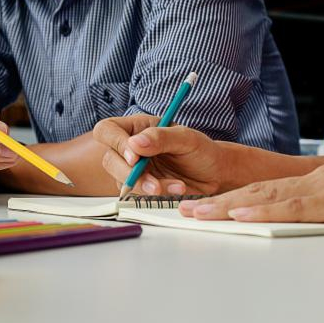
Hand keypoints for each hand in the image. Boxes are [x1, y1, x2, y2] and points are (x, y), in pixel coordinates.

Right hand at [93, 115, 224, 194]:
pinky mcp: (141, 187)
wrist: (215, 174)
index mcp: (138, 127)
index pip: (108, 130)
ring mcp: (134, 169)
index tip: (135, 158)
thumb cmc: (202, 150)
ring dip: (146, 187)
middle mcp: (131, 147)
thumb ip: (161, 137)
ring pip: (121, 181)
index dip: (116, 144)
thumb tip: (135, 144)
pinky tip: (177, 189)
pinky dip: (157, 195)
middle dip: (130, 174)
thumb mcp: (186, 138)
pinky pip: (137, 194)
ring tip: (177, 185)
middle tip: (153, 183)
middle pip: (109, 160)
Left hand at [178, 160, 323, 228]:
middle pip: (259, 191)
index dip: (234, 198)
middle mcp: (318, 180)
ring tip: (199, 213)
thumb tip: (309, 215)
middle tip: (185, 210)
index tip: (207, 206)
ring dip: (230, 205)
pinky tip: (242, 214)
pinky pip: (297, 207)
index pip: (268, 189)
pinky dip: (266, 210)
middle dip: (219, 201)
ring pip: (270, 196)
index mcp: (320, 181)